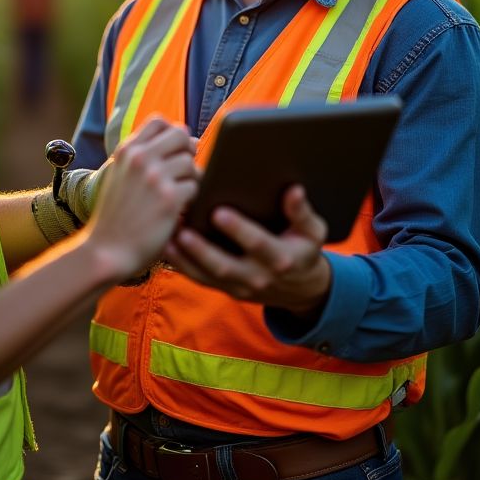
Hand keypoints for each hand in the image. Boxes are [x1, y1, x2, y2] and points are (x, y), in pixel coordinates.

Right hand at [85, 117, 198, 279]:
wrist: (106, 251)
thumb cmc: (116, 216)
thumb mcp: (119, 176)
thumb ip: (145, 156)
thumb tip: (189, 139)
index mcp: (127, 150)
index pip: (159, 121)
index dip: (171, 134)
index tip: (172, 153)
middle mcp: (140, 158)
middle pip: (181, 135)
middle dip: (187, 152)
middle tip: (182, 173)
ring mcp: (155, 177)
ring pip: (191, 162)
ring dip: (190, 179)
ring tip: (179, 196)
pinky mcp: (169, 199)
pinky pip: (196, 186)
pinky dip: (192, 199)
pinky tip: (180, 210)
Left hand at [165, 185, 330, 316]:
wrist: (301, 288)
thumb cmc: (303, 249)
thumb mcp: (312, 231)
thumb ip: (301, 212)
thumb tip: (293, 190)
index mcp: (280, 258)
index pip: (258, 244)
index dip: (239, 229)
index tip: (219, 211)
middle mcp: (258, 276)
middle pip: (225, 265)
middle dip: (203, 249)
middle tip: (183, 229)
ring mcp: (239, 286)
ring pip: (207, 275)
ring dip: (185, 258)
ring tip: (167, 237)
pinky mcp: (225, 288)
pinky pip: (200, 279)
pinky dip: (181, 265)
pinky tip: (166, 247)